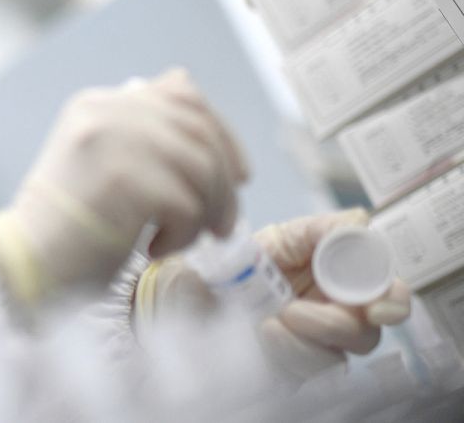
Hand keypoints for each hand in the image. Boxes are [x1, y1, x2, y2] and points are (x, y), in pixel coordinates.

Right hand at [0, 69, 248, 303]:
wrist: (22, 262)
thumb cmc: (66, 227)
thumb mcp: (99, 164)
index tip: (239, 173)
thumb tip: (205, 130)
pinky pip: (185, 203)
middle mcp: (106, 110)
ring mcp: (113, 140)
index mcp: (99, 103)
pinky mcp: (122, 178)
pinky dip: (182, 234)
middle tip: (223, 223)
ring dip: (206, 212)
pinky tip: (155, 249)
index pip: (181, 92)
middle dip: (224, 181)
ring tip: (184, 240)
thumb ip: (140, 138)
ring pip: (200, 167)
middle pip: (199, 130)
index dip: (222, 131)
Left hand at [255, 209, 410, 379]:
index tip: (376, 308)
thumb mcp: (280, 237)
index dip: (393, 302)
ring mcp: (318, 348)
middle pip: (366, 335)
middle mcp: (340, 317)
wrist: (205, 290)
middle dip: (332, 325)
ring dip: (299, 342)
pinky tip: (261, 335)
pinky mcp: (295, 371)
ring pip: (334, 360)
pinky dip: (283, 355)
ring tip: (265, 321)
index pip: (389, 296)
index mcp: (345, 283)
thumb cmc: (249, 263)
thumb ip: (321, 230)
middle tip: (291, 311)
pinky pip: (303, 376)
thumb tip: (360, 222)